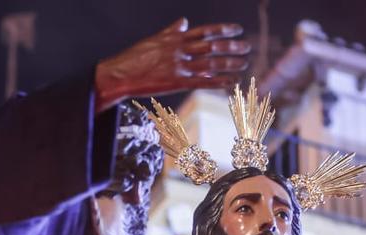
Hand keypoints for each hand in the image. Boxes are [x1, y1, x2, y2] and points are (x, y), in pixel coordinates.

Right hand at [94, 18, 250, 112]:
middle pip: (211, 46)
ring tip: (243, 64)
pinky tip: (230, 82)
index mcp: (175, 38)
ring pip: (210, 63)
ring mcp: (179, 66)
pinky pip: (202, 81)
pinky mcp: (176, 82)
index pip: (205, 31)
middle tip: (246, 47)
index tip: (237, 30)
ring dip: (229, 63)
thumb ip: (172, 31)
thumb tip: (185, 21)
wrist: (119, 74)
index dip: (223, 30)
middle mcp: (180, 50)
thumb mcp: (154, 39)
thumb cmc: (134, 58)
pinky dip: (218, 81)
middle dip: (231, 46)